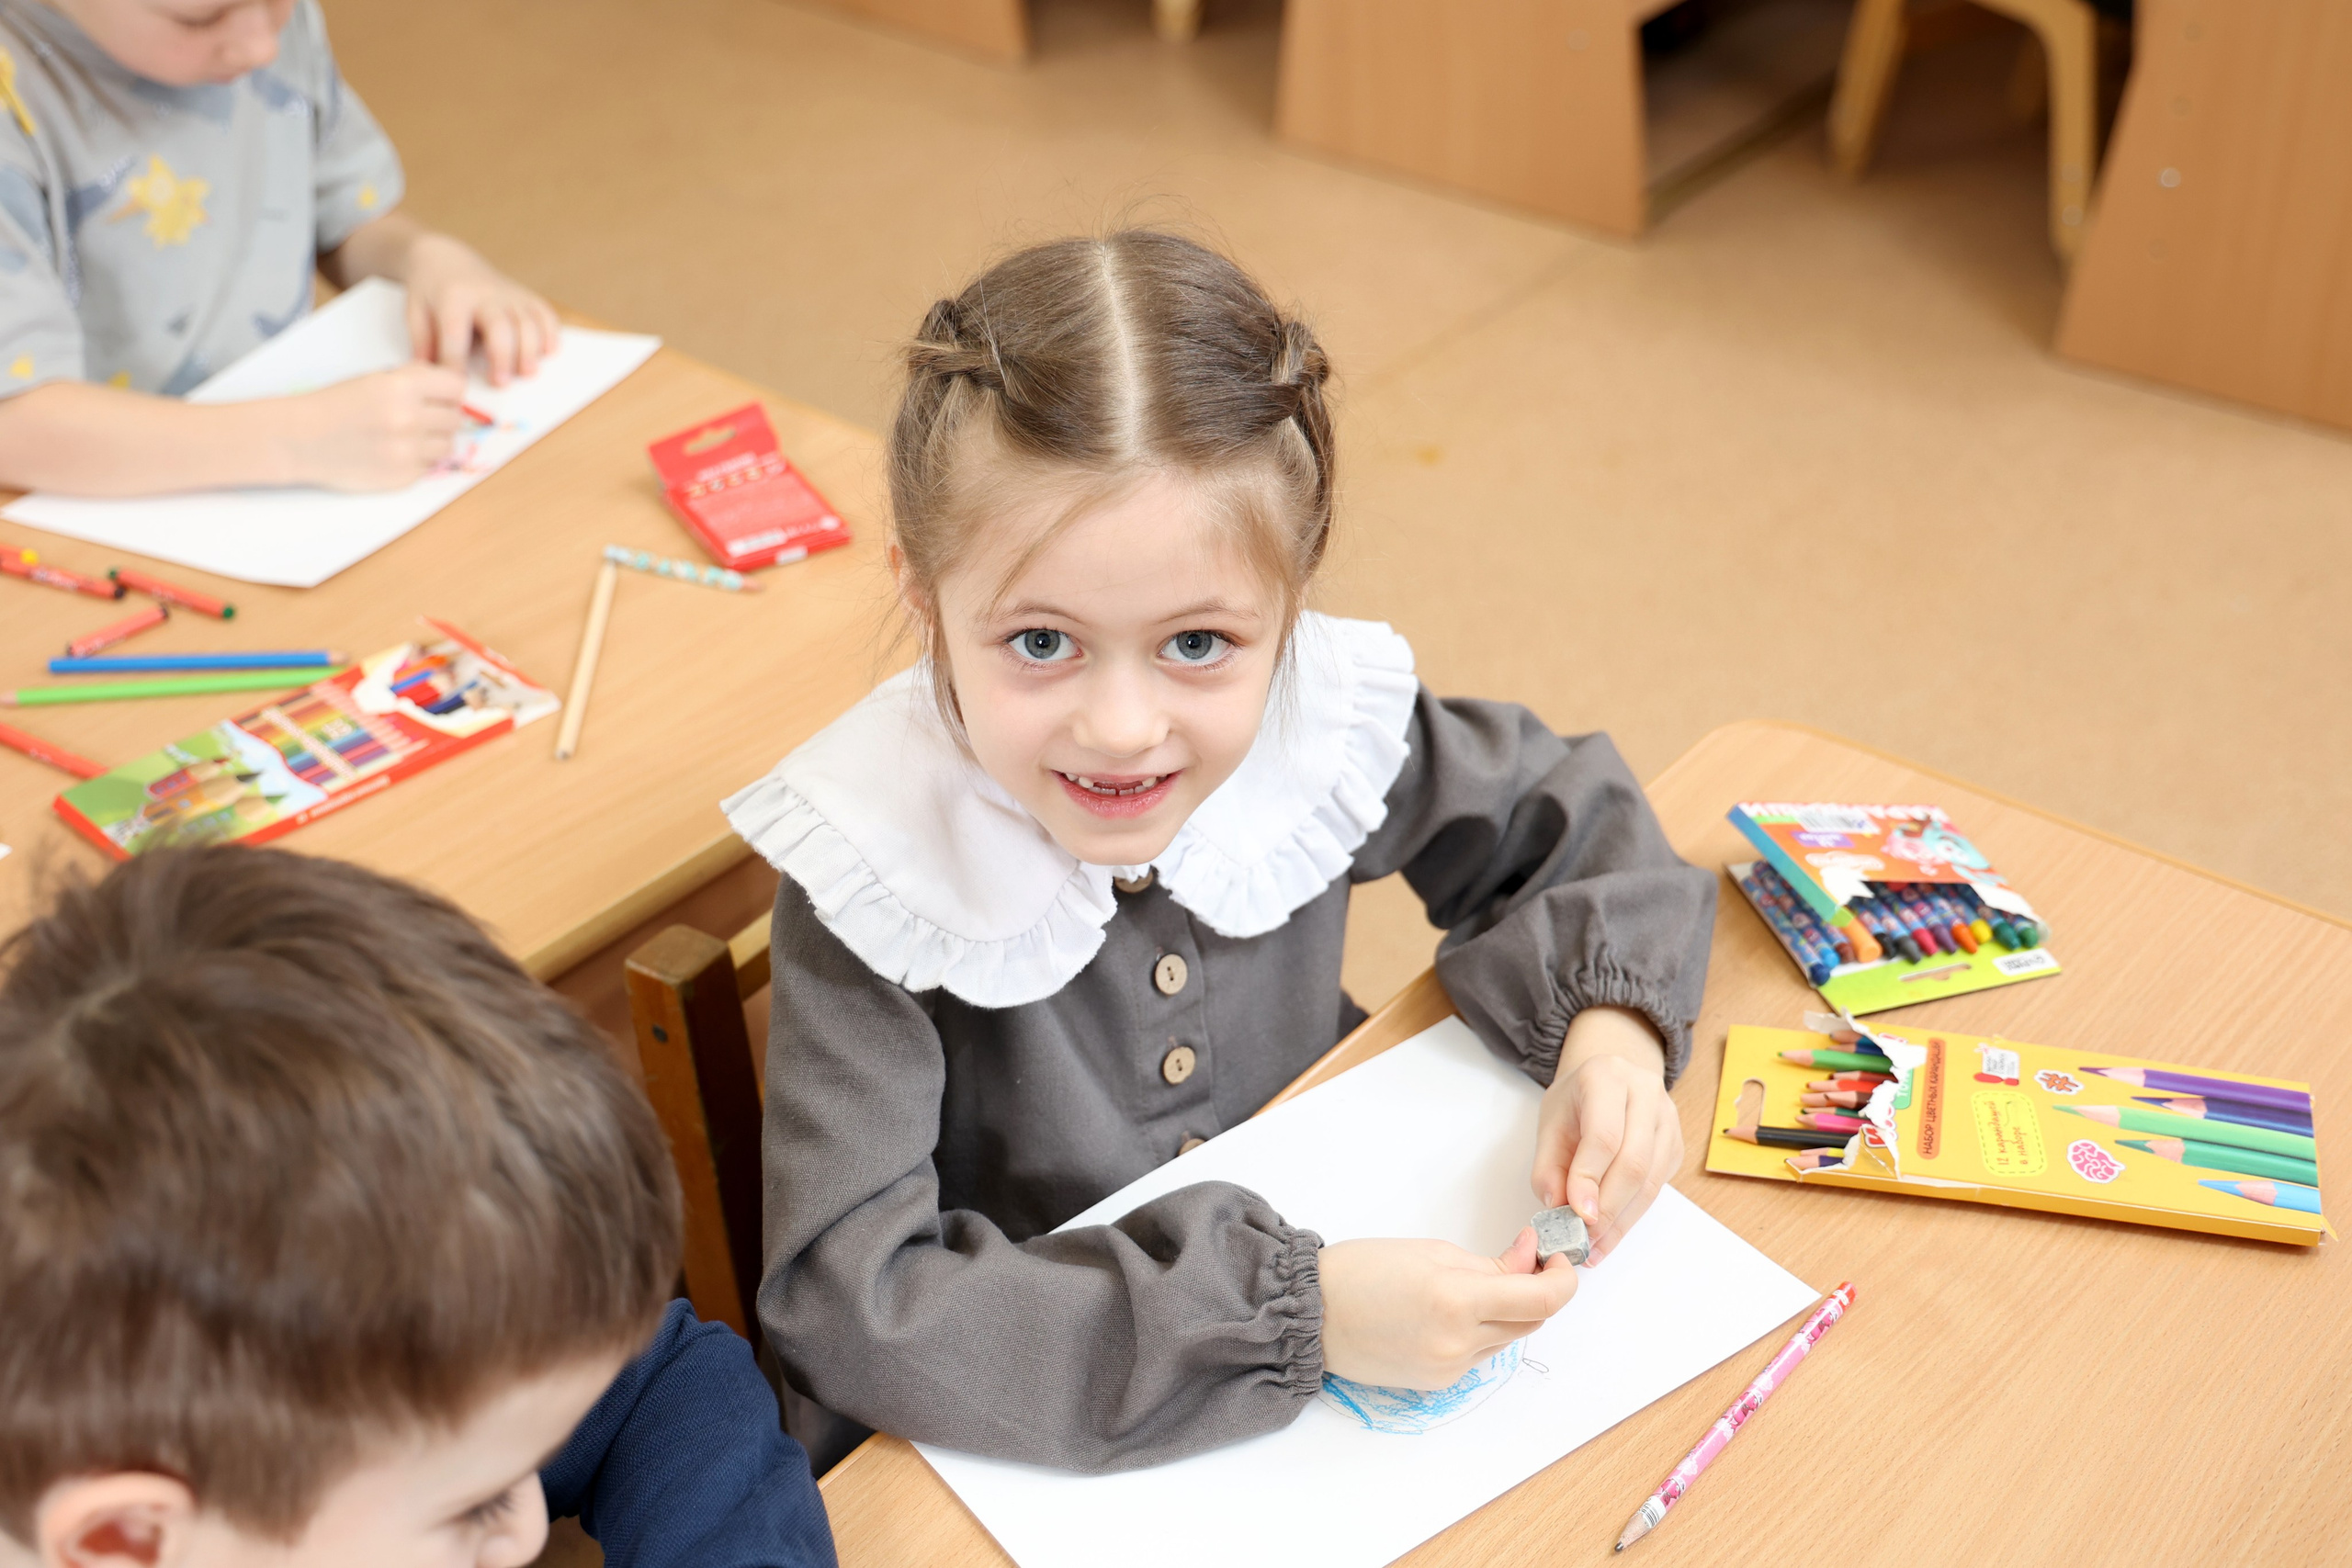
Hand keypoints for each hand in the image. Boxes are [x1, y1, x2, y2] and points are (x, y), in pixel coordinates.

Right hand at [282, 363, 465, 489]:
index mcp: (401, 388)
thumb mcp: (373, 378)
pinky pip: (430, 467)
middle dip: (442, 416)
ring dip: (434, 440)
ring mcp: (407, 451)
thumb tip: (450, 385)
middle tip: (420, 416)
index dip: (449, 391)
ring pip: (448, 445)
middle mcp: (408, 419)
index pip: (457, 387)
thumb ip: (413, 378)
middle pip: (455, 418)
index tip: (441, 395)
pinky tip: (395, 452)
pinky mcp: (402, 477)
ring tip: (408, 435)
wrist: (300, 439)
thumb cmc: (334, 405)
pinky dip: (418, 460)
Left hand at [401, 233, 560, 384]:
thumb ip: (423, 343)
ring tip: (526, 373)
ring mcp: (509, 294)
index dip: (455, 362)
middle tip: (500, 383)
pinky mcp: (525, 296)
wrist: (448, 259)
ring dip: (530, 351)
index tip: (456, 385)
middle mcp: (484, 294)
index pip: (455, 333)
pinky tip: (546, 353)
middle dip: (502, 357)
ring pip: (528, 323)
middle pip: (500, 327)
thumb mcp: (415, 311)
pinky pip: (545, 315)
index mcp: (453, 297)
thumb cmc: (431, 291)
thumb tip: (432, 375)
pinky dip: (551, 335)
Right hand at [1319, 1228, 1577, 1389]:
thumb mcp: (1432, 1252)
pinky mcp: (1440, 1382)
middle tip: (1524, 1260)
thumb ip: (1490, 1263)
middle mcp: (1459, 1342)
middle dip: (1538, 1290)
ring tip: (1476, 1284)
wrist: (1312, 1315)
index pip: (1542, 1299)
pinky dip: (1480, 1332)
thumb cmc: (1361, 1271)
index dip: (1563, 1278)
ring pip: (1507, 1339)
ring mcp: (1450, 1368)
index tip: (1558, 1258)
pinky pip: (1479, 1354)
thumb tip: (1530, 1261)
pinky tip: (1451, 1312)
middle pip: (1532, 1321)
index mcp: (1457, 1299)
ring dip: (1508, 1312)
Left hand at [1530, 1006, 1681, 1265]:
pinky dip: (1632, 1214)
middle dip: (1608, 1208)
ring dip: (1621, 1220)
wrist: (1609, 1079)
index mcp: (1607, 1077)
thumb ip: (1548, 1166)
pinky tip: (1611, 1233)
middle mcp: (1645, 1093)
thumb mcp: (1549, 1123)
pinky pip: (1657, 1186)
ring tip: (1596, 1246)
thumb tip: (1559, 1208)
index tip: (1577, 1214)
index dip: (1590, 1178)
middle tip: (1585, 1238)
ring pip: (1650, 1180)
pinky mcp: (1676, 1144)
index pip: (1604, 1135)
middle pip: (1633, 1161)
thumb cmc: (1576, 1101)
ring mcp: (1667, 1119)